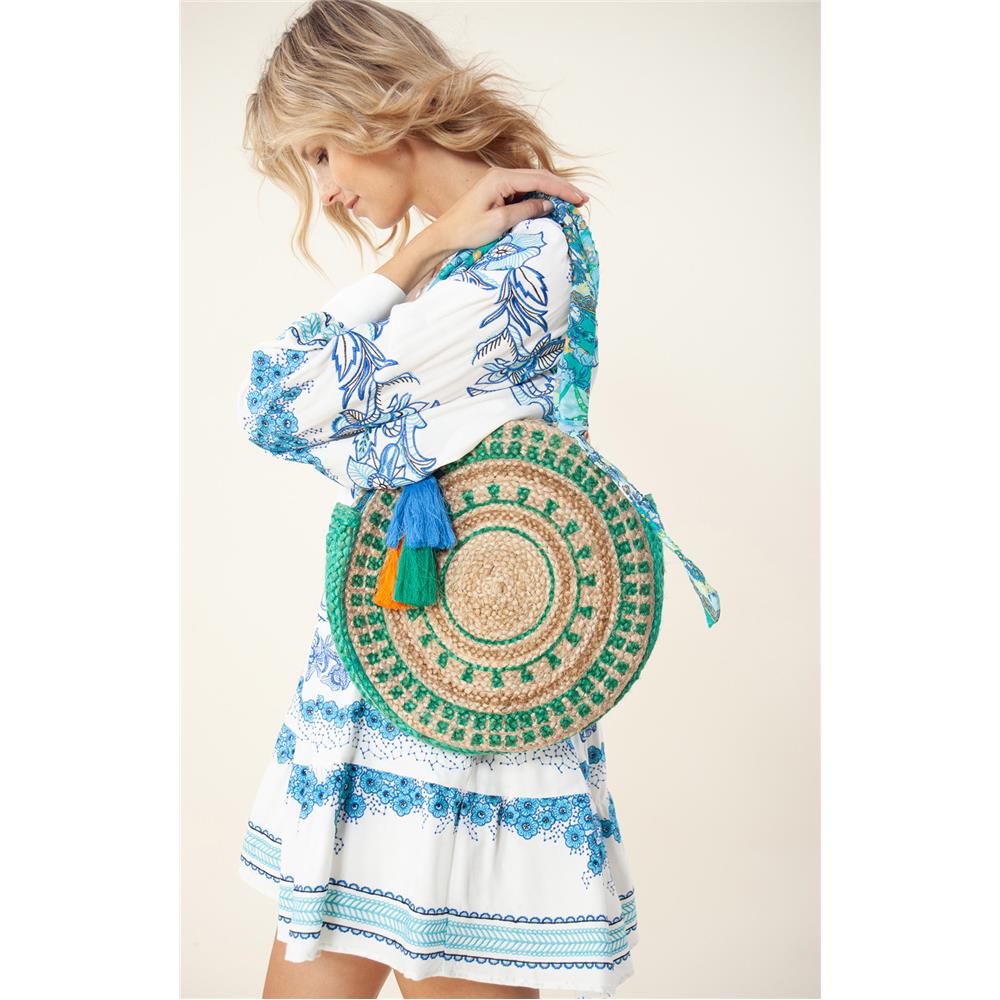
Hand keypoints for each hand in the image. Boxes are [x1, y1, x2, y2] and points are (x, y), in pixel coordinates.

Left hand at [431, 167, 588, 251]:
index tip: (580, 199)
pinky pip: (525, 190)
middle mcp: (501, 174)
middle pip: (539, 177)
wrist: (444, 236)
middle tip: (582, 200)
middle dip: (562, 188)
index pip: (539, 179)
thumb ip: (525, 211)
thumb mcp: (499, 223)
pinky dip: (541, 196)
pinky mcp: (498, 191)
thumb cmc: (467, 230)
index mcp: (500, 178)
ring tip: (572, 203)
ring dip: (553, 192)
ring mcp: (499, 182)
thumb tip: (548, 204)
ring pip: (533, 183)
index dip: (562, 189)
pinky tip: (552, 204)